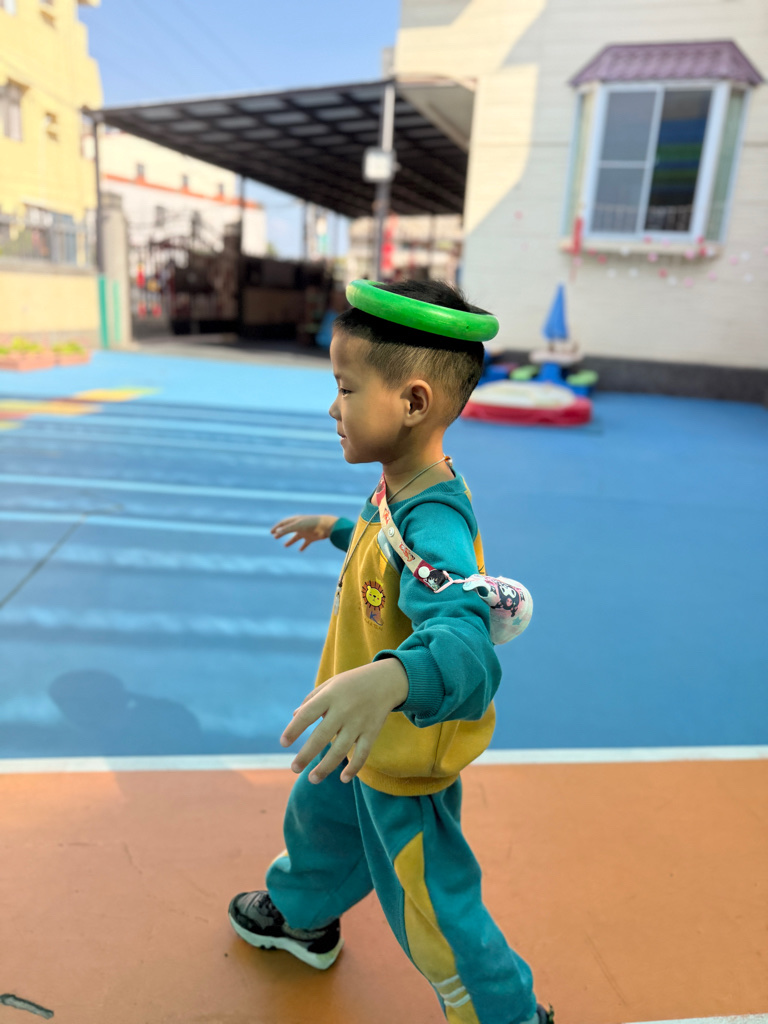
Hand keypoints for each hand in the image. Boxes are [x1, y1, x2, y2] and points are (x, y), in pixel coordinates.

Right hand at [271, 514, 337, 550]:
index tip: (271, 532)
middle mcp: (300, 526)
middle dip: (282, 533)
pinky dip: (302, 546)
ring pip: (296, 537)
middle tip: (275, 536)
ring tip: (285, 545)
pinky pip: (305, 543)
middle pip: (289, 529)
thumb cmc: (311, 524)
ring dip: (290, 541)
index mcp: (296, 520)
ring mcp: (305, 532)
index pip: (284, 523)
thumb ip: (287, 529)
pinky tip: (300, 550)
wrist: (326, 526)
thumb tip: (276, 533)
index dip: (277, 527)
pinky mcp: (311, 538)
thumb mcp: (297, 526)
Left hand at [281, 659, 408, 783]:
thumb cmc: (351, 683)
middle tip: (294, 768)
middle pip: (322, 736)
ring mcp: (359, 722)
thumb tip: (294, 717)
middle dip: (306, 755)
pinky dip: (354, 767)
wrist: (386, 680)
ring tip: (312, 779)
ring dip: (325, 767)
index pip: (307, 714)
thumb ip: (312, 699)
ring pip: (340, 749)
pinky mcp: (372, 731)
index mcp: (330, 695)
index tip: (283, 743)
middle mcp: (344, 709)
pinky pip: (363, 753)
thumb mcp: (330, 685)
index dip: (294, 729)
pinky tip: (343, 779)